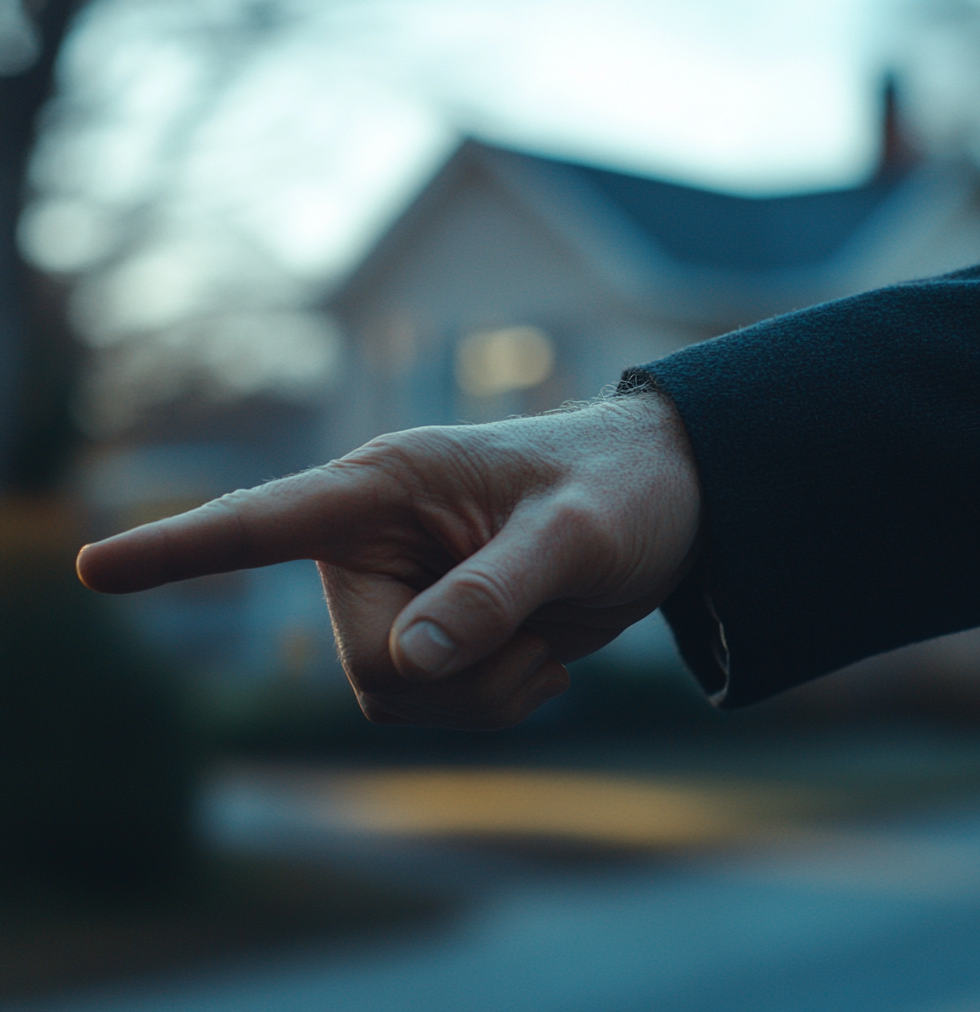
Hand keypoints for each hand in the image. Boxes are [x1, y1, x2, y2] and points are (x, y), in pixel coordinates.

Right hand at [77, 392, 700, 728]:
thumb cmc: (620, 490)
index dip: (179, 549)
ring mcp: (403, 595)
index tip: (95, 569)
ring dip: (480, 695)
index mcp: (388, 486)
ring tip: (542, 636)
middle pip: (362, 664)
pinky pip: (436, 713)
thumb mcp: (575, 536)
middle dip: (452, 676)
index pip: (266, 522)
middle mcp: (376, 544)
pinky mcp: (435, 635)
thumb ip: (494, 593)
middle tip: (531, 632)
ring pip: (395, 701)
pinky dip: (495, 705)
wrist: (664, 509)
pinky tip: (540, 655)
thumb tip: (408, 664)